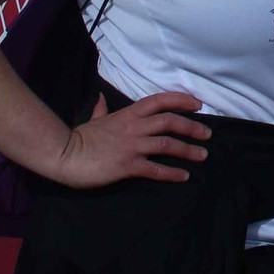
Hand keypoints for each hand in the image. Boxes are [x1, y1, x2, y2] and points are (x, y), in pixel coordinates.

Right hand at [51, 90, 210, 188]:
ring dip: (188, 150)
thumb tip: (100, 97)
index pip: (160, 100)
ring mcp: (133, 146)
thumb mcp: (94, 119)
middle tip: (208, 134)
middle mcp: (135, 127)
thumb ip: (101, 109)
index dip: (182, 100)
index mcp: (129, 114)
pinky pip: (156, 169)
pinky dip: (172, 173)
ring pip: (168, 145)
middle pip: (171, 122)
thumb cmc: (79, 138)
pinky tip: (184, 176)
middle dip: (192, 127)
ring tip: (202, 155)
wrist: (64, 155)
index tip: (198, 104)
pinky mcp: (128, 165)